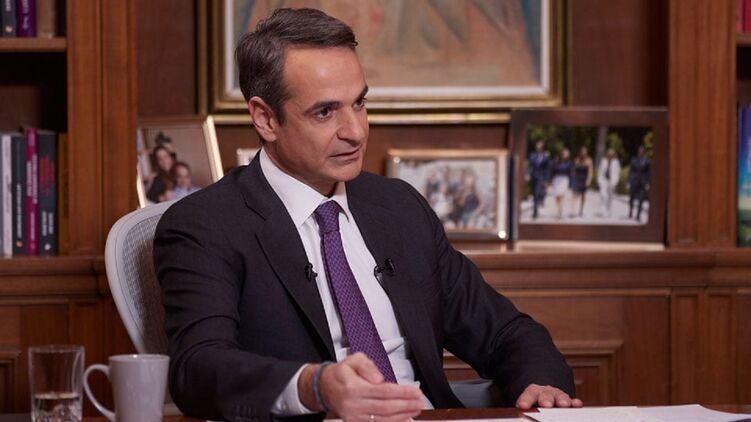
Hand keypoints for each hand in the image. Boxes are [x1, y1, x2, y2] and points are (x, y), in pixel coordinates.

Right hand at [302, 353, 422, 421]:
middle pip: (386, 407)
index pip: (383, 392)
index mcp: (353, 388)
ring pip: (383, 419)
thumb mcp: (354, 360)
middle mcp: (353, 404)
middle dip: (406, 405)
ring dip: (403, 415)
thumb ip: (368, 367)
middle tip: (420, 401)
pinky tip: (404, 419)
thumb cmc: (341, 373)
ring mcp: (354, 416)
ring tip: (416, 410)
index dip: (402, 393)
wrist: (324, 387)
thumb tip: (380, 379)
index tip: (415, 391)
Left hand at [515, 384, 582, 409]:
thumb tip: (522, 416)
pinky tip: (576, 404)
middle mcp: (545, 392)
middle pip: (545, 394)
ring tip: (563, 405)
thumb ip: (527, 410)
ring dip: (562, 400)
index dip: (526, 400)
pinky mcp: (568, 401)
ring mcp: (557, 396)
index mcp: (533, 392)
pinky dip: (574, 403)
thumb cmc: (535, 403)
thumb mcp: (528, 405)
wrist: (544, 395)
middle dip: (546, 399)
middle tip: (546, 404)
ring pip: (560, 396)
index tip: (523, 406)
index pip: (529, 395)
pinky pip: (572, 401)